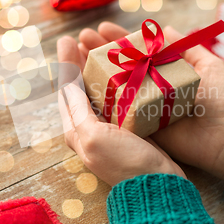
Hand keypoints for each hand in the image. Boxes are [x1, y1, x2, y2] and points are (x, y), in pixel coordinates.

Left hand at [57, 35, 184, 185]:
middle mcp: (91, 127)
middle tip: (84, 37)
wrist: (157, 186)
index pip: (67, 90)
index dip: (66, 64)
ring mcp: (111, 127)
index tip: (67, 40)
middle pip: (82, 88)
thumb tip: (66, 85)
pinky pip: (120, 97)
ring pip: (101, 90)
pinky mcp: (130, 127)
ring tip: (104, 47)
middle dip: (80, 62)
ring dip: (100, 68)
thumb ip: (79, 111)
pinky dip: (120, 81)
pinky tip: (126, 69)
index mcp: (77, 129)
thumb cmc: (125, 163)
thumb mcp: (94, 137)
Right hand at [74, 22, 223, 185]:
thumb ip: (188, 47)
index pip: (136, 52)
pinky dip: (99, 100)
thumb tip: (166, 27)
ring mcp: (143, 108)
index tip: (101, 28)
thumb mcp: (209, 66)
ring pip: (113, 87)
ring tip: (76, 54)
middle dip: (99, 52)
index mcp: (164, 73)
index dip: (118, 40)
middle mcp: (150, 88)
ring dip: (93, 71)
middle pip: (119, 67)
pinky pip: (116, 112)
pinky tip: (82, 85)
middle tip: (81, 38)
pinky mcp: (140, 127)